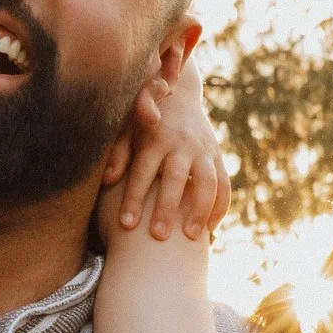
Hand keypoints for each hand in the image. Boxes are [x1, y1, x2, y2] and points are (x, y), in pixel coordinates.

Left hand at [106, 55, 230, 241]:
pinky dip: (220, 207)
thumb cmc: (144, 120)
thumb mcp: (127, 130)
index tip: (126, 225)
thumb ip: (119, 153)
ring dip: (201, 210)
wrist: (179, 95)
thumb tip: (108, 179)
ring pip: (207, 182)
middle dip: (167, 208)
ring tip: (192, 237)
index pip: (142, 172)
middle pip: (176, 178)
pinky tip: (211, 229)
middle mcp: (181, 144)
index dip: (133, 199)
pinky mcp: (217, 156)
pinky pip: (224, 184)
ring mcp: (203, 150)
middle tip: (158, 236)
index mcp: (155, 138)